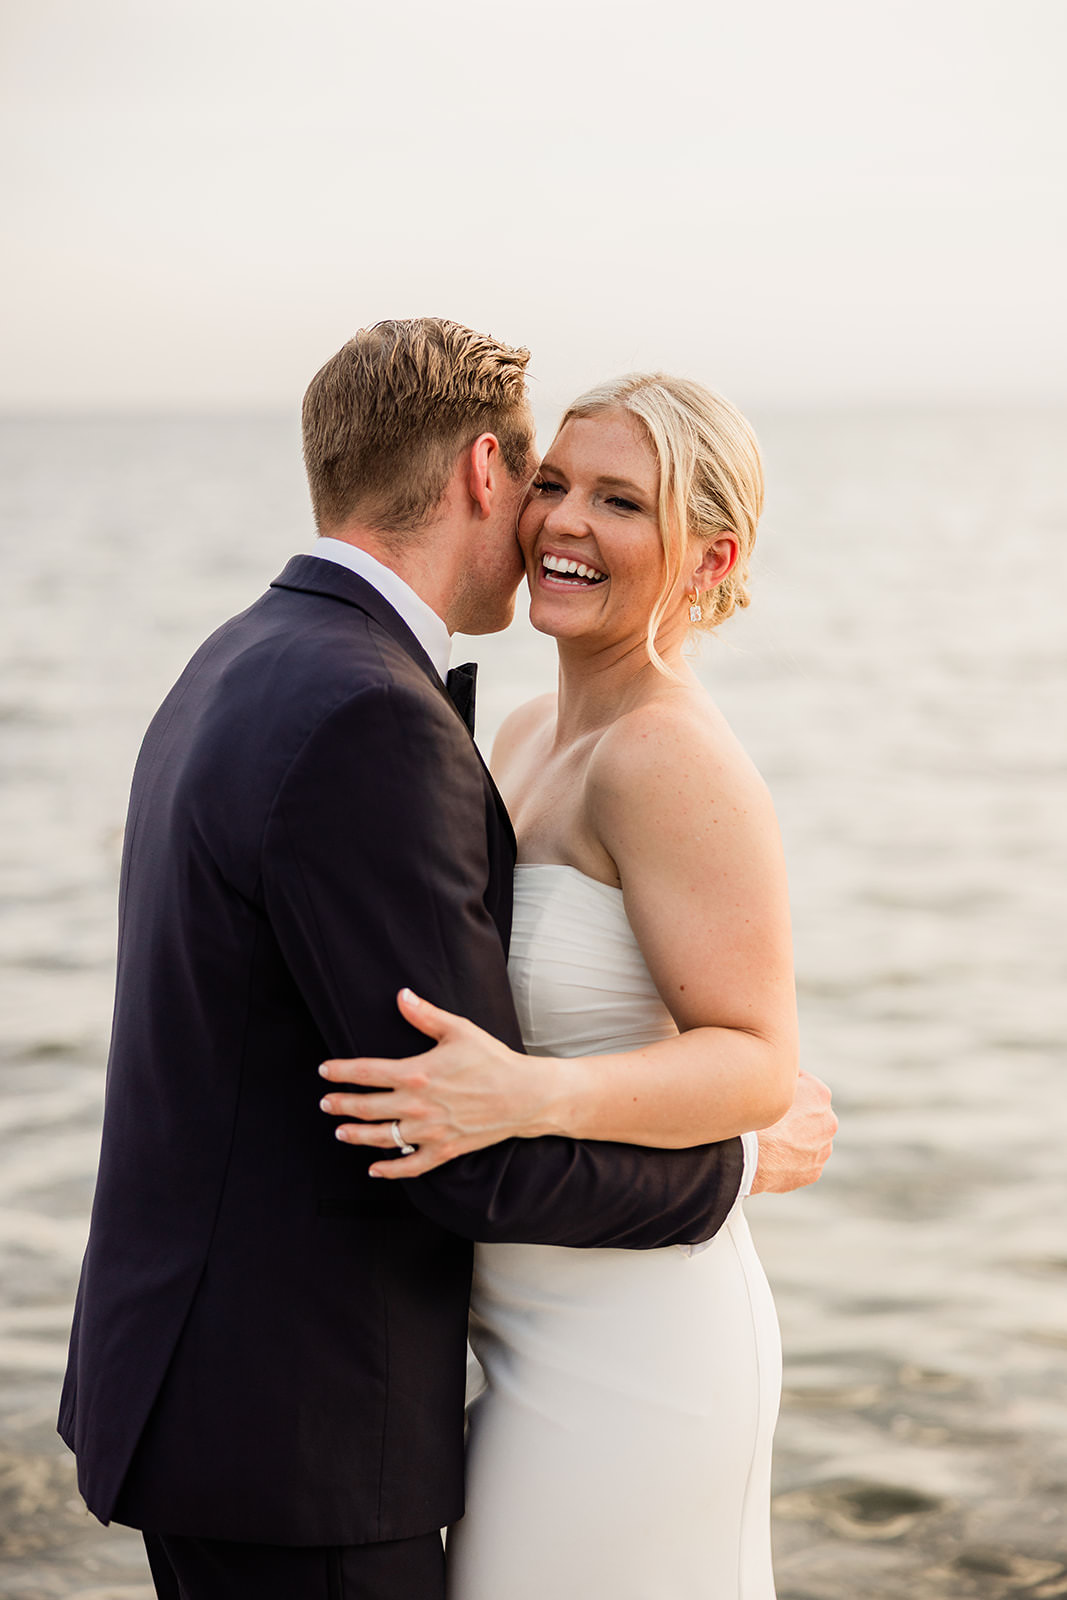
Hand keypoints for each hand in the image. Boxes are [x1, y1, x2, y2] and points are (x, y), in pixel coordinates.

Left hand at [317, 989, 556, 1177]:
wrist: (524, 1095)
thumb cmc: (492, 1059)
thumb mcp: (458, 1030)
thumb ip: (425, 1014)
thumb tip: (400, 996)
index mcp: (416, 1073)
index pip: (365, 1073)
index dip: (340, 1072)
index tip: (324, 1071)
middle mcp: (417, 1105)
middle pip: (366, 1107)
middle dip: (340, 1105)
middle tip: (325, 1104)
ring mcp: (429, 1131)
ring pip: (381, 1137)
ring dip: (356, 1135)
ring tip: (340, 1132)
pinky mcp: (444, 1150)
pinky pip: (410, 1165)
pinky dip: (389, 1169)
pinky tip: (374, 1168)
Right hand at [750, 1069, 835, 1194]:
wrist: (750, 1156)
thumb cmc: (755, 1117)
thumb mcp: (765, 1083)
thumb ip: (776, 1080)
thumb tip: (771, 1075)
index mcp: (820, 1093)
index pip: (800, 1082)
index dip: (781, 1086)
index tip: (768, 1092)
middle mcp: (829, 1120)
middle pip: (809, 1112)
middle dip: (793, 1114)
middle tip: (768, 1118)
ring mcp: (823, 1148)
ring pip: (808, 1139)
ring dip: (793, 1138)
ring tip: (768, 1141)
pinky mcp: (814, 1171)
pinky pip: (801, 1161)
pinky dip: (789, 1159)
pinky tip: (771, 1157)